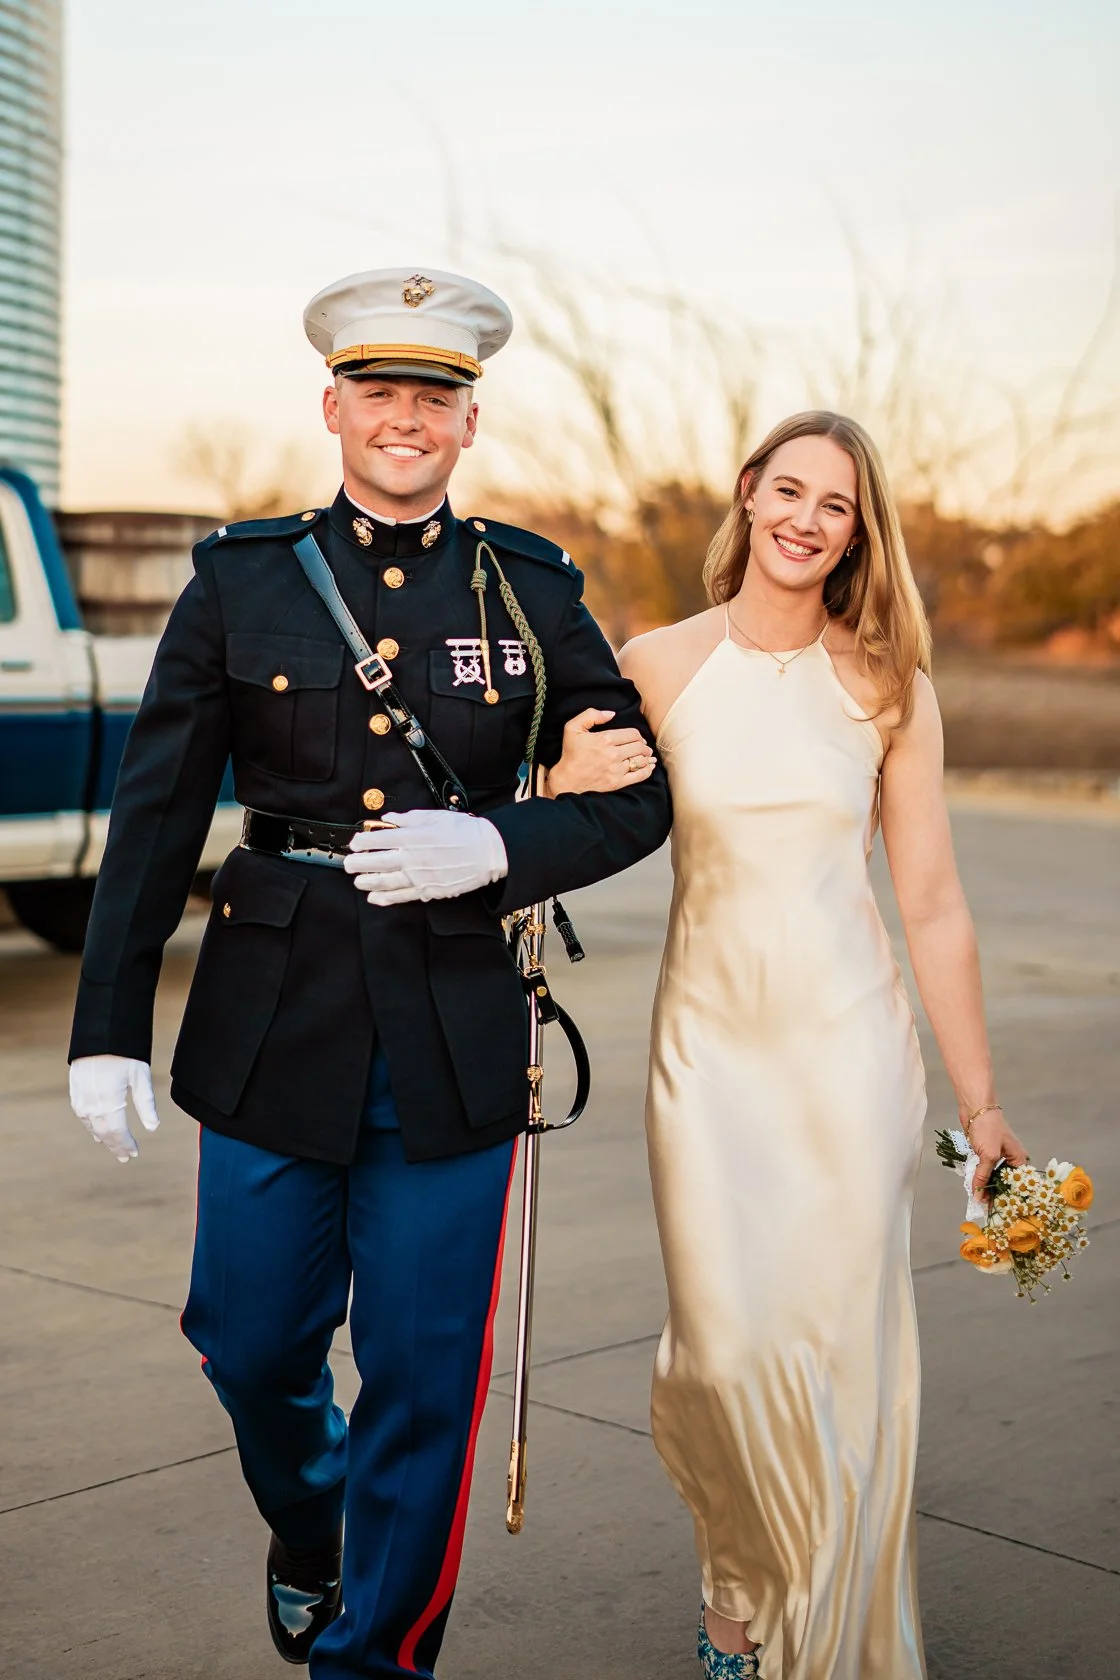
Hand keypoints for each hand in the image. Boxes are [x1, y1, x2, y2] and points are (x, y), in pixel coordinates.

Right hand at [69, 1055, 160, 1162]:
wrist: (98, 1034)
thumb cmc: (123, 1052)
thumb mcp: (140, 1076)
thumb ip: (146, 1104)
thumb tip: (153, 1128)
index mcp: (109, 1103)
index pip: (118, 1133)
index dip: (126, 1145)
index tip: (134, 1153)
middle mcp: (91, 1105)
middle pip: (104, 1133)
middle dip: (115, 1146)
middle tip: (125, 1156)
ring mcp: (80, 1099)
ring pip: (92, 1126)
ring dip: (104, 1138)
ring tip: (113, 1146)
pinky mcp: (75, 1092)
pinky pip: (83, 1116)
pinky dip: (92, 1126)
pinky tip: (97, 1130)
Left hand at [345, 809, 508, 904]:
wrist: (488, 852)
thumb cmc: (464, 831)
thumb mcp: (435, 817)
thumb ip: (408, 818)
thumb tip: (389, 818)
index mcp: (412, 837)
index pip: (378, 839)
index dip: (362, 842)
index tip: (354, 843)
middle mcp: (411, 858)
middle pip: (375, 862)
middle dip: (357, 864)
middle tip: (348, 864)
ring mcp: (419, 877)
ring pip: (385, 882)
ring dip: (367, 882)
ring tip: (358, 881)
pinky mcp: (428, 891)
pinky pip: (402, 896)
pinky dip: (386, 898)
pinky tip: (375, 897)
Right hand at [545, 708, 656, 796]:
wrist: (567, 780)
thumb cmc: (571, 753)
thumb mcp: (572, 728)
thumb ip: (591, 715)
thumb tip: (611, 714)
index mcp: (605, 739)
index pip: (632, 734)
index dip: (637, 735)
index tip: (636, 738)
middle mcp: (613, 754)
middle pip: (639, 746)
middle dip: (643, 745)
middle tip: (642, 747)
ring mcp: (617, 769)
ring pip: (641, 760)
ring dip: (646, 756)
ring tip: (645, 756)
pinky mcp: (618, 782)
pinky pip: (640, 775)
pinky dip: (647, 770)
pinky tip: (649, 767)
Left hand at [966, 1105, 1028, 1200]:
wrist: (975, 1108)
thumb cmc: (988, 1129)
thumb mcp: (988, 1155)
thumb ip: (983, 1176)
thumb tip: (978, 1197)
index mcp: (1019, 1161)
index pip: (1016, 1185)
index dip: (1008, 1198)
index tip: (1000, 1211)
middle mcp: (1011, 1160)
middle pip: (1004, 1182)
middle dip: (995, 1194)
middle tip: (986, 1209)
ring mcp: (998, 1157)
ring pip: (993, 1177)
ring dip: (985, 1186)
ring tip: (979, 1202)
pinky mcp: (985, 1154)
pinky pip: (984, 1170)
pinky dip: (979, 1177)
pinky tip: (975, 1188)